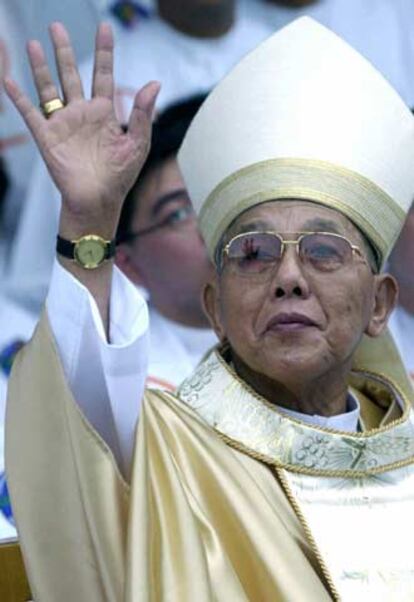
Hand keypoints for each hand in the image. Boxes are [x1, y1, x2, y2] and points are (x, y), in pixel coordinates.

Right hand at [4, 22, 159, 236]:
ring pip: (49, 89)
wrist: (98, 201)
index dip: (104, 52)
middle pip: (71, 74)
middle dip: (64, 51)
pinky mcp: (47, 137)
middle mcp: (82, 113)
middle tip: (57, 26)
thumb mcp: (138, 145)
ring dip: (41, 67)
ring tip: (35, 44)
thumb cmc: (120, 176)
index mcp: (105, 113)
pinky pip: (30, 113)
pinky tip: (9, 80)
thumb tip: (155, 83)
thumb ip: (144, 114)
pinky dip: (19, 97)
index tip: (105, 28)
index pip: (103, 75)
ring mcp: (63, 124)